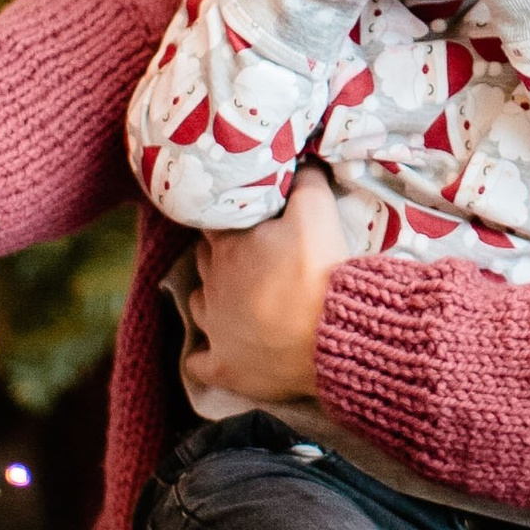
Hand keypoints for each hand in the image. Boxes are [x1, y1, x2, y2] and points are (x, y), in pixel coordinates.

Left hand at [188, 167, 342, 400]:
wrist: (331, 333)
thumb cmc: (320, 269)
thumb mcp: (317, 210)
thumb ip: (304, 182)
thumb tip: (299, 162)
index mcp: (228, 246)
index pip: (213, 221)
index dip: (227, 217)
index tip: (242, 217)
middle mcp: (212, 284)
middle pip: (204, 260)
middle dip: (219, 255)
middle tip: (247, 255)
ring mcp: (214, 328)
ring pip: (197, 304)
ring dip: (210, 298)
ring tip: (232, 298)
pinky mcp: (225, 367)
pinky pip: (198, 363)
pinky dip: (201, 357)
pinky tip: (207, 355)